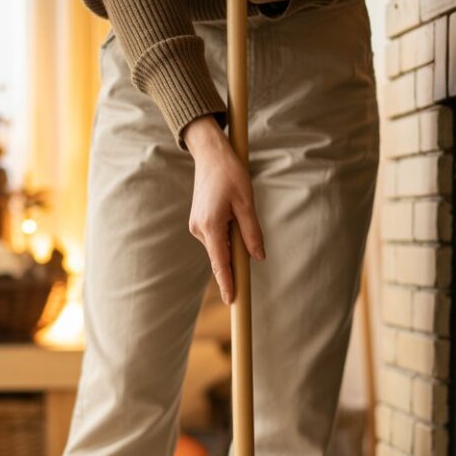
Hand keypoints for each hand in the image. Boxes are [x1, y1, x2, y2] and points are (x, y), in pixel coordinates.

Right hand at [183, 115, 264, 305]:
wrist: (210, 154)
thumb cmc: (230, 174)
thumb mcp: (247, 202)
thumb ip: (252, 232)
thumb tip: (258, 257)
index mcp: (211, 226)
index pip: (220, 263)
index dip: (227, 283)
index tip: (231, 301)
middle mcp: (199, 230)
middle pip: (220, 256)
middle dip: (235, 259)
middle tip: (249, 243)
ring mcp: (197, 227)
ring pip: (219, 246)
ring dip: (232, 242)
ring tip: (237, 210)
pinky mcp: (199, 222)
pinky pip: (216, 237)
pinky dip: (226, 235)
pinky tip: (231, 214)